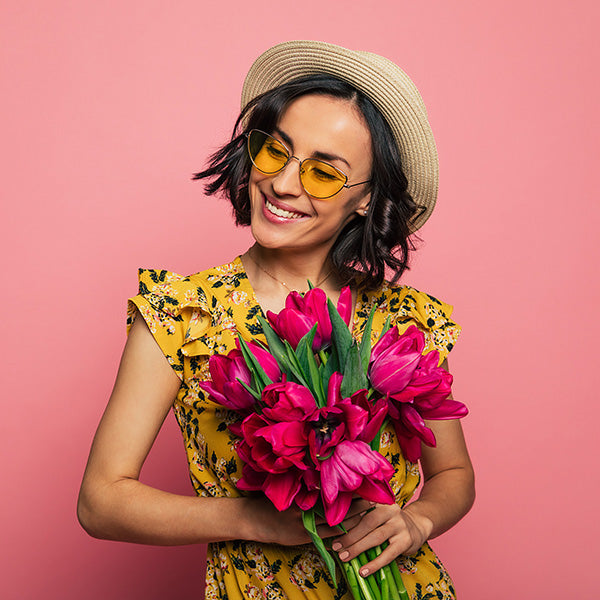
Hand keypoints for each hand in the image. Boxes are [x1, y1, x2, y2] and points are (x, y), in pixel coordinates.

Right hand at [242, 496, 372, 545]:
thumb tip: (324, 475)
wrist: (255, 519)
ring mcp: (306, 525)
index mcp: (305, 495)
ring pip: (335, 525)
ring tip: (369, 516)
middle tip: (375, 501)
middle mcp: (308, 510)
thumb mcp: (289, 489)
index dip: (349, 490)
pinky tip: (352, 533)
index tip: (365, 485)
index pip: (333, 492)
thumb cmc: (272, 500)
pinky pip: (327, 538)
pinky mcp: (304, 538)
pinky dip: (340, 535)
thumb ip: (306, 485)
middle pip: (338, 508)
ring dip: (353, 520)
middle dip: (357, 505)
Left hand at [330, 502, 432, 575]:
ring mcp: (399, 524)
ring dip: (358, 548)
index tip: (329, 529)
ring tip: (344, 557)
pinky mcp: (406, 540)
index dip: (343, 519)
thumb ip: (360, 516)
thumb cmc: (388, 521)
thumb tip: (333, 530)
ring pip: (376, 536)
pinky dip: (374, 564)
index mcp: (379, 500)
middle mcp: (389, 509)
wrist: (417, 526)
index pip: (359, 508)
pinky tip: (363, 571)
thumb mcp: (376, 513)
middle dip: (348, 535)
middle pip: (366, 522)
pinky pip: (388, 553)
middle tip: (335, 546)